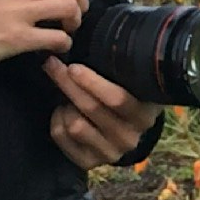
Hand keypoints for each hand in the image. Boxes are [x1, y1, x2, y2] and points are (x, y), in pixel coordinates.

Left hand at [45, 57, 161, 169]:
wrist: (126, 129)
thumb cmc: (126, 95)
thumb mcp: (132, 83)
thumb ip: (121, 68)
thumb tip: (91, 37)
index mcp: (145, 115)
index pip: (117, 99)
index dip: (92, 82)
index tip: (74, 66)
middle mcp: (130, 137)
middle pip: (91, 108)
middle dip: (68, 83)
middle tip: (53, 65)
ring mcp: (110, 152)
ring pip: (75, 125)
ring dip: (65, 105)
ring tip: (66, 94)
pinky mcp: (90, 162)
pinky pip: (63, 137)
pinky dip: (57, 121)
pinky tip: (63, 111)